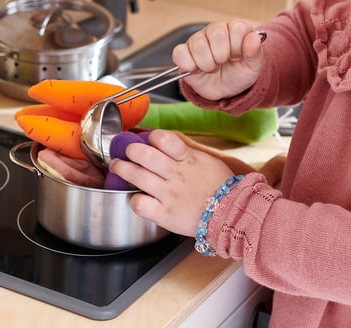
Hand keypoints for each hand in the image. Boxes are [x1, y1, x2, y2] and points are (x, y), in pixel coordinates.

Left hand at [109, 130, 233, 235]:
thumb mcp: (207, 160)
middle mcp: (176, 174)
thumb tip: (167, 143)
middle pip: (145, 155)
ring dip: (123, 169)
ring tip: (118, 166)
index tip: (149, 139)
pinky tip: (135, 197)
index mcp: (188, 159)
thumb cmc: (221, 186)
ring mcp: (169, 194)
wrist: (232, 214)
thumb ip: (186, 153)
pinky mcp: (165, 214)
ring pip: (137, 176)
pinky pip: (140, 204)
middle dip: (131, 150)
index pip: (164, 138)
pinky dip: (133, 199)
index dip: (152, 136)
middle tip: (127, 151)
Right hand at [172, 20, 264, 100]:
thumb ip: (255, 52)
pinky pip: (179, 53)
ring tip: (213, 67)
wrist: (226, 89)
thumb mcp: (254, 66)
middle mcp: (216, 29)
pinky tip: (197, 69)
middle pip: (217, 34)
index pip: (237, 28)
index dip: (239, 47)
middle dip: (223, 56)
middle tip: (224, 63)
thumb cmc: (240, 73)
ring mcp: (198, 39)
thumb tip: (253, 37)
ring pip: (198, 45)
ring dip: (207, 64)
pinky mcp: (183, 52)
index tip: (239, 57)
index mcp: (235, 28)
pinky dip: (189, 65)